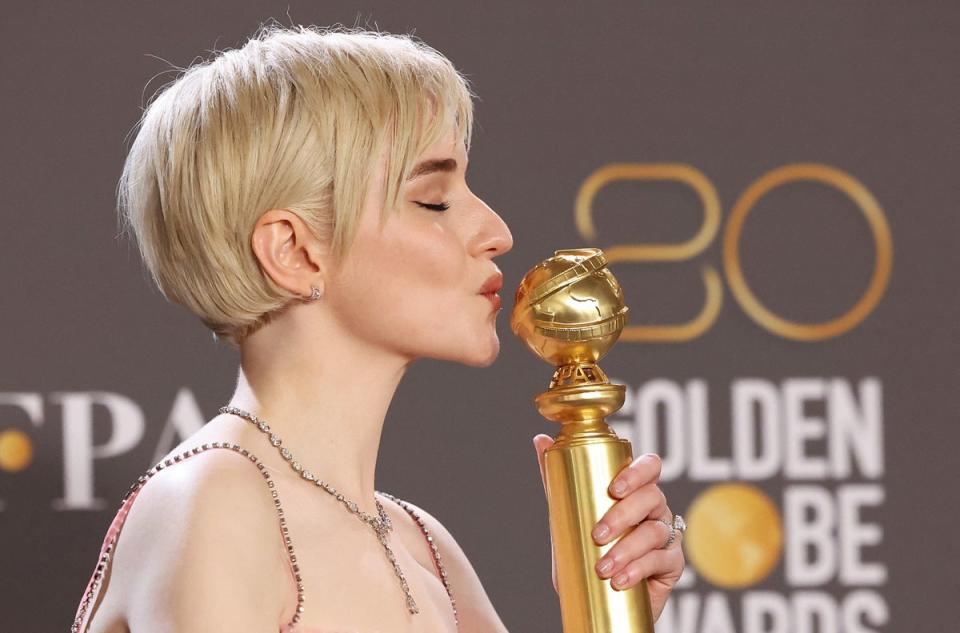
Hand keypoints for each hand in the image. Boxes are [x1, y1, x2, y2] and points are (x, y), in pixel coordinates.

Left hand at [533, 434, 683, 621]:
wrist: (596, 596)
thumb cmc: (586, 548)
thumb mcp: (568, 514)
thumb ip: (556, 479)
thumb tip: (540, 439)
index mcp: (636, 490)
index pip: (650, 467)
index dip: (637, 472)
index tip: (614, 488)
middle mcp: (656, 508)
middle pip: (652, 498)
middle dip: (623, 515)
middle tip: (598, 534)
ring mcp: (667, 535)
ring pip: (655, 532)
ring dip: (627, 549)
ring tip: (603, 567)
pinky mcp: (673, 563)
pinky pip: (661, 561)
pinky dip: (638, 570)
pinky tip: (620, 579)